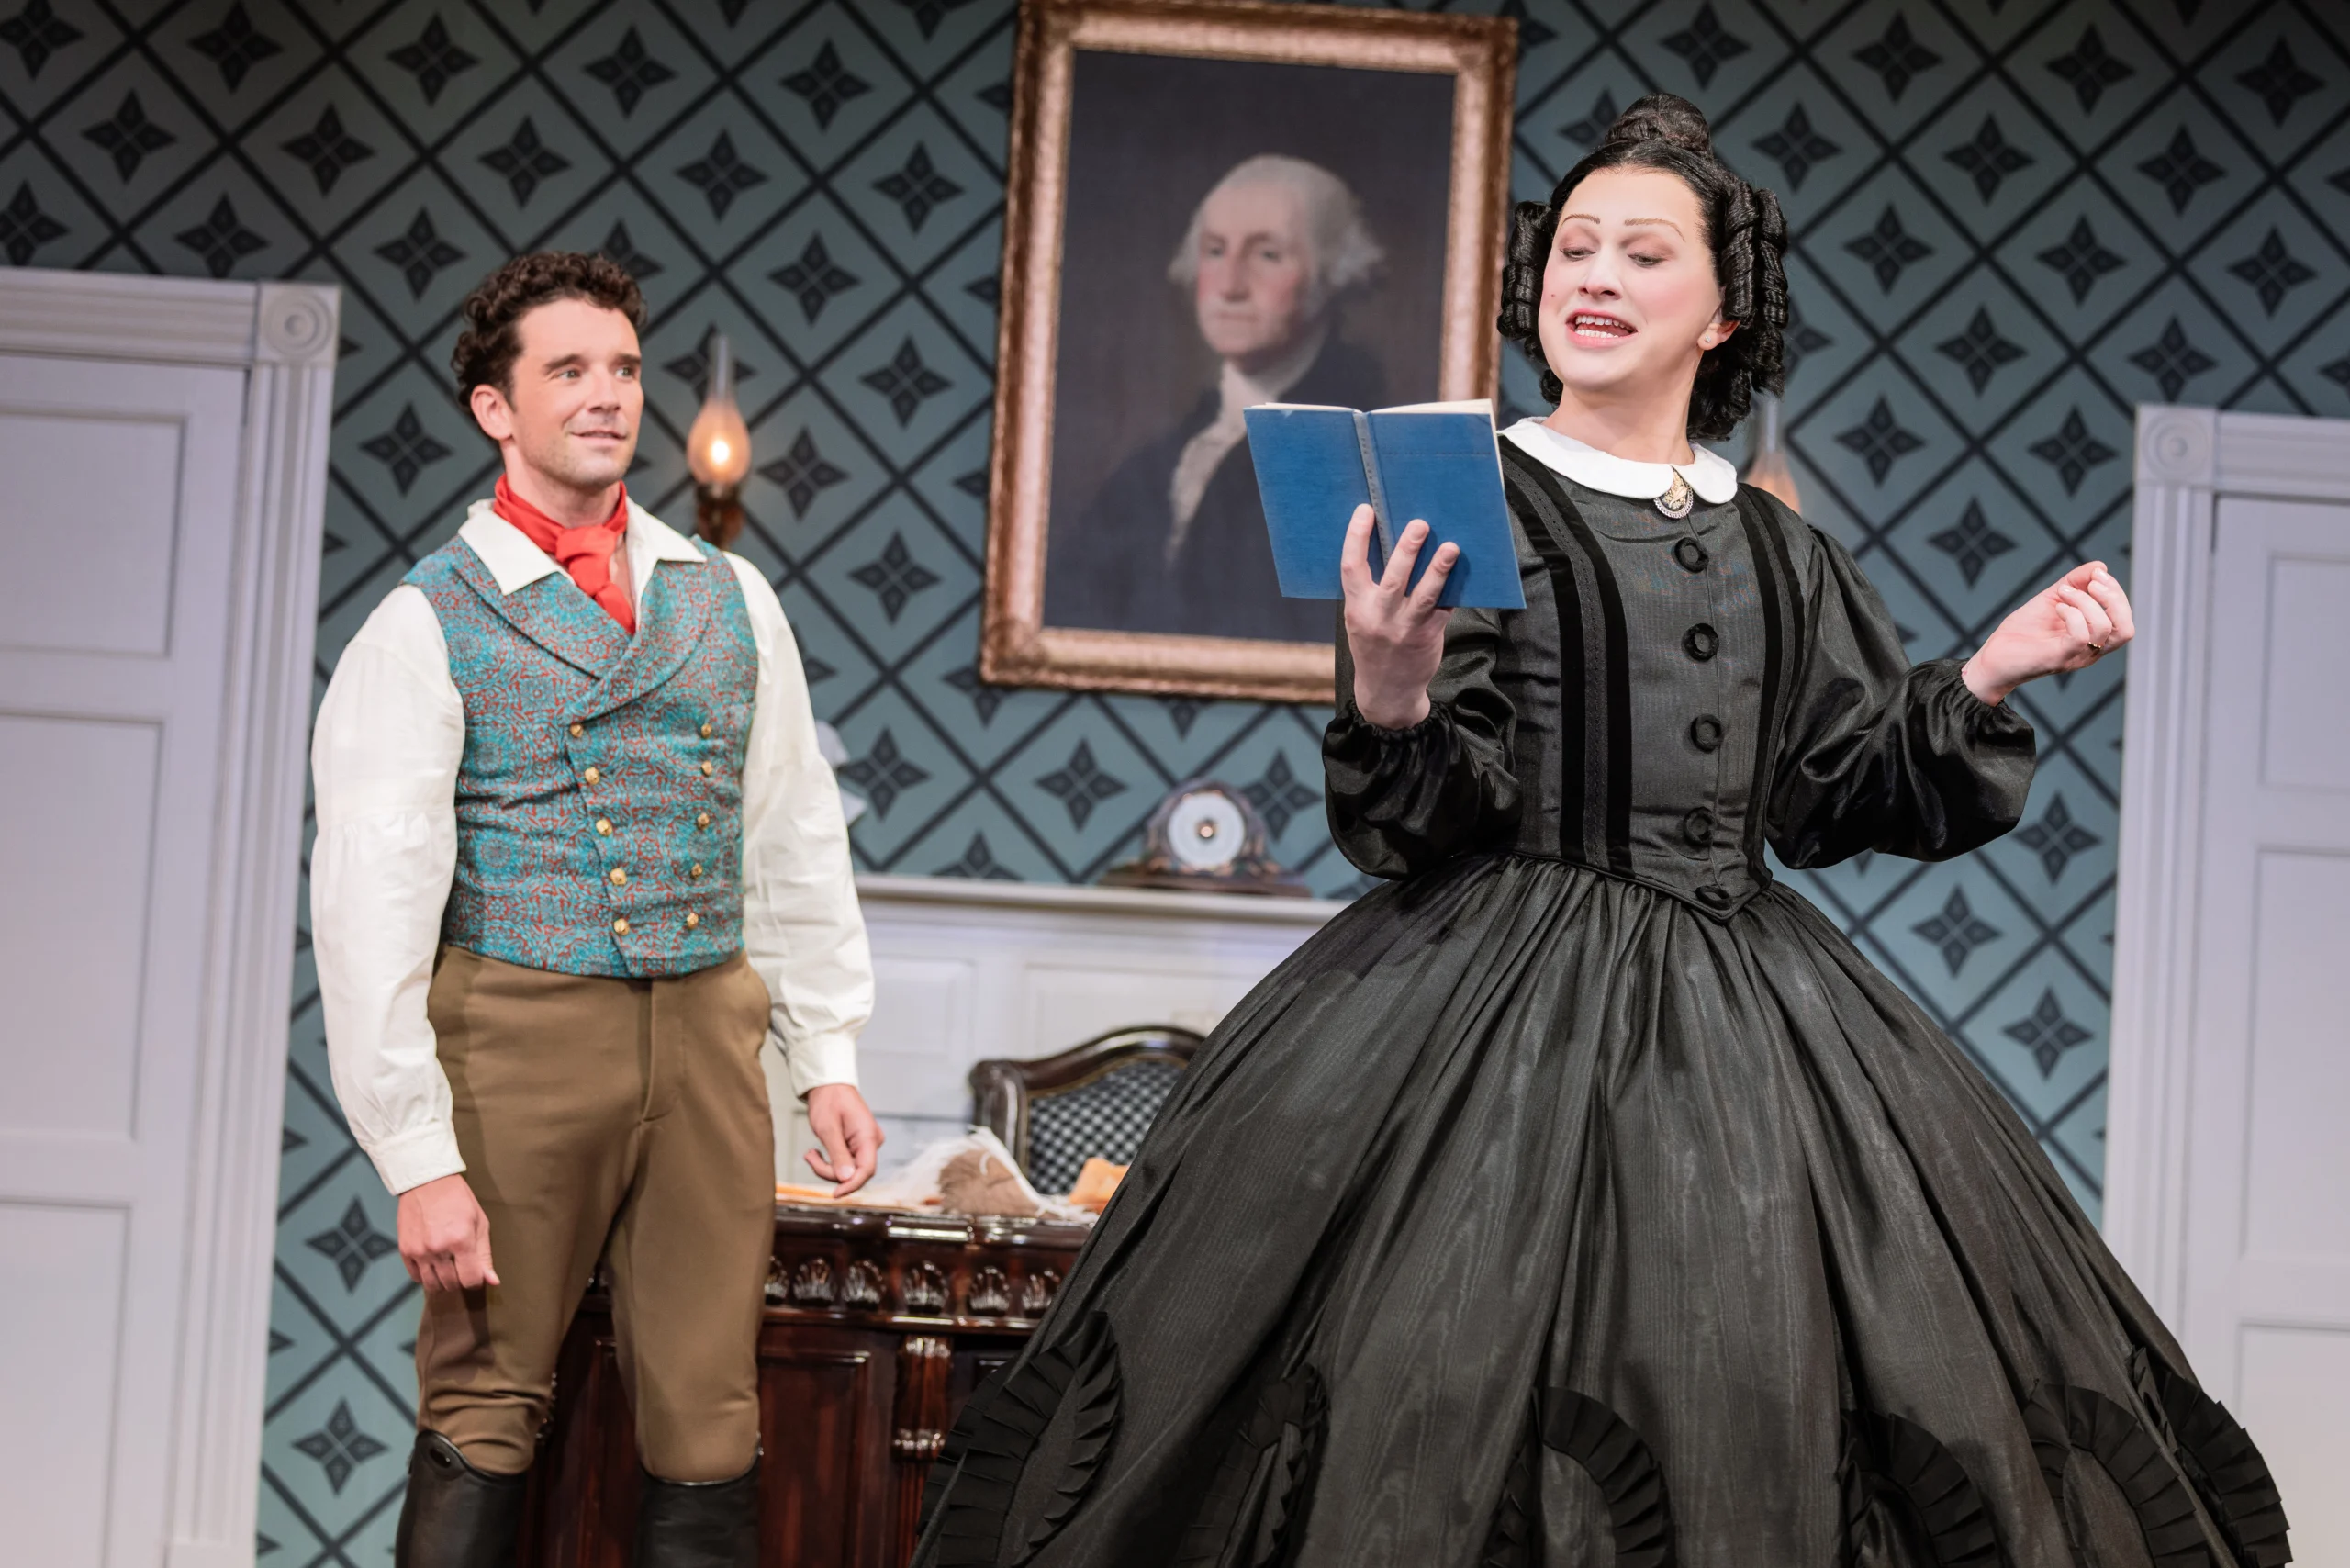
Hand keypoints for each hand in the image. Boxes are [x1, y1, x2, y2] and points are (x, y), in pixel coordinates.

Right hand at [397, 1173, 497, 1293]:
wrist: (427, 1183)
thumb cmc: (458, 1200)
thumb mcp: (479, 1222)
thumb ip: (485, 1254)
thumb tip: (492, 1281)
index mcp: (461, 1241)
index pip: (470, 1280)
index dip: (476, 1280)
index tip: (476, 1274)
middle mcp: (438, 1250)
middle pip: (451, 1284)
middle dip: (460, 1280)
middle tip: (461, 1268)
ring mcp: (419, 1252)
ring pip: (432, 1285)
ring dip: (442, 1282)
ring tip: (447, 1269)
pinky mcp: (405, 1251)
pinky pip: (415, 1277)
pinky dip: (425, 1277)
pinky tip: (432, 1266)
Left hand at [805, 1083, 882, 1196]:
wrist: (829, 1085)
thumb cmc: (829, 1100)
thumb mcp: (828, 1128)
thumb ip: (838, 1155)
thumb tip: (846, 1179)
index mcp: (868, 1136)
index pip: (866, 1170)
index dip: (851, 1185)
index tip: (834, 1194)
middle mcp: (871, 1141)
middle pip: (856, 1172)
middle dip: (832, 1172)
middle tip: (811, 1157)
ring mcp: (865, 1143)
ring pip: (849, 1169)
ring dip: (827, 1167)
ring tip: (811, 1153)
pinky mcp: (857, 1145)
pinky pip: (845, 1162)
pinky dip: (830, 1162)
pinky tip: (817, 1152)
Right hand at [1341, 506, 1457, 729]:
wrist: (1386, 691)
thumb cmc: (1374, 646)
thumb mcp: (1360, 619)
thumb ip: (1370, 590)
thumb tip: (1392, 547)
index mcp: (1356, 608)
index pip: (1351, 567)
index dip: (1356, 537)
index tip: (1365, 511)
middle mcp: (1378, 617)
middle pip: (1393, 578)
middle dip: (1407, 549)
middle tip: (1420, 524)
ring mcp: (1404, 629)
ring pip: (1424, 595)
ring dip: (1439, 569)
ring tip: (1451, 547)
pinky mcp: (1427, 637)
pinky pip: (1443, 610)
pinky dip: (1452, 590)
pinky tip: (1462, 573)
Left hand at [1962, 561, 2133, 704]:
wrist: (1994, 656)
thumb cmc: (2023, 631)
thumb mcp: (2053, 599)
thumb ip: (2076, 583)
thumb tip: (2100, 566)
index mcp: (2094, 638)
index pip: (2124, 618)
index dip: (2116, 591)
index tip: (2097, 574)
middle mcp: (2090, 650)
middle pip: (2125, 628)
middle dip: (2113, 597)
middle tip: (2091, 582)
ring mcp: (2076, 656)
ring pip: (2104, 628)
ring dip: (2085, 601)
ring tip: (2063, 594)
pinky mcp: (2058, 658)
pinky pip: (2081, 636)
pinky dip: (2073, 614)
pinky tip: (2058, 608)